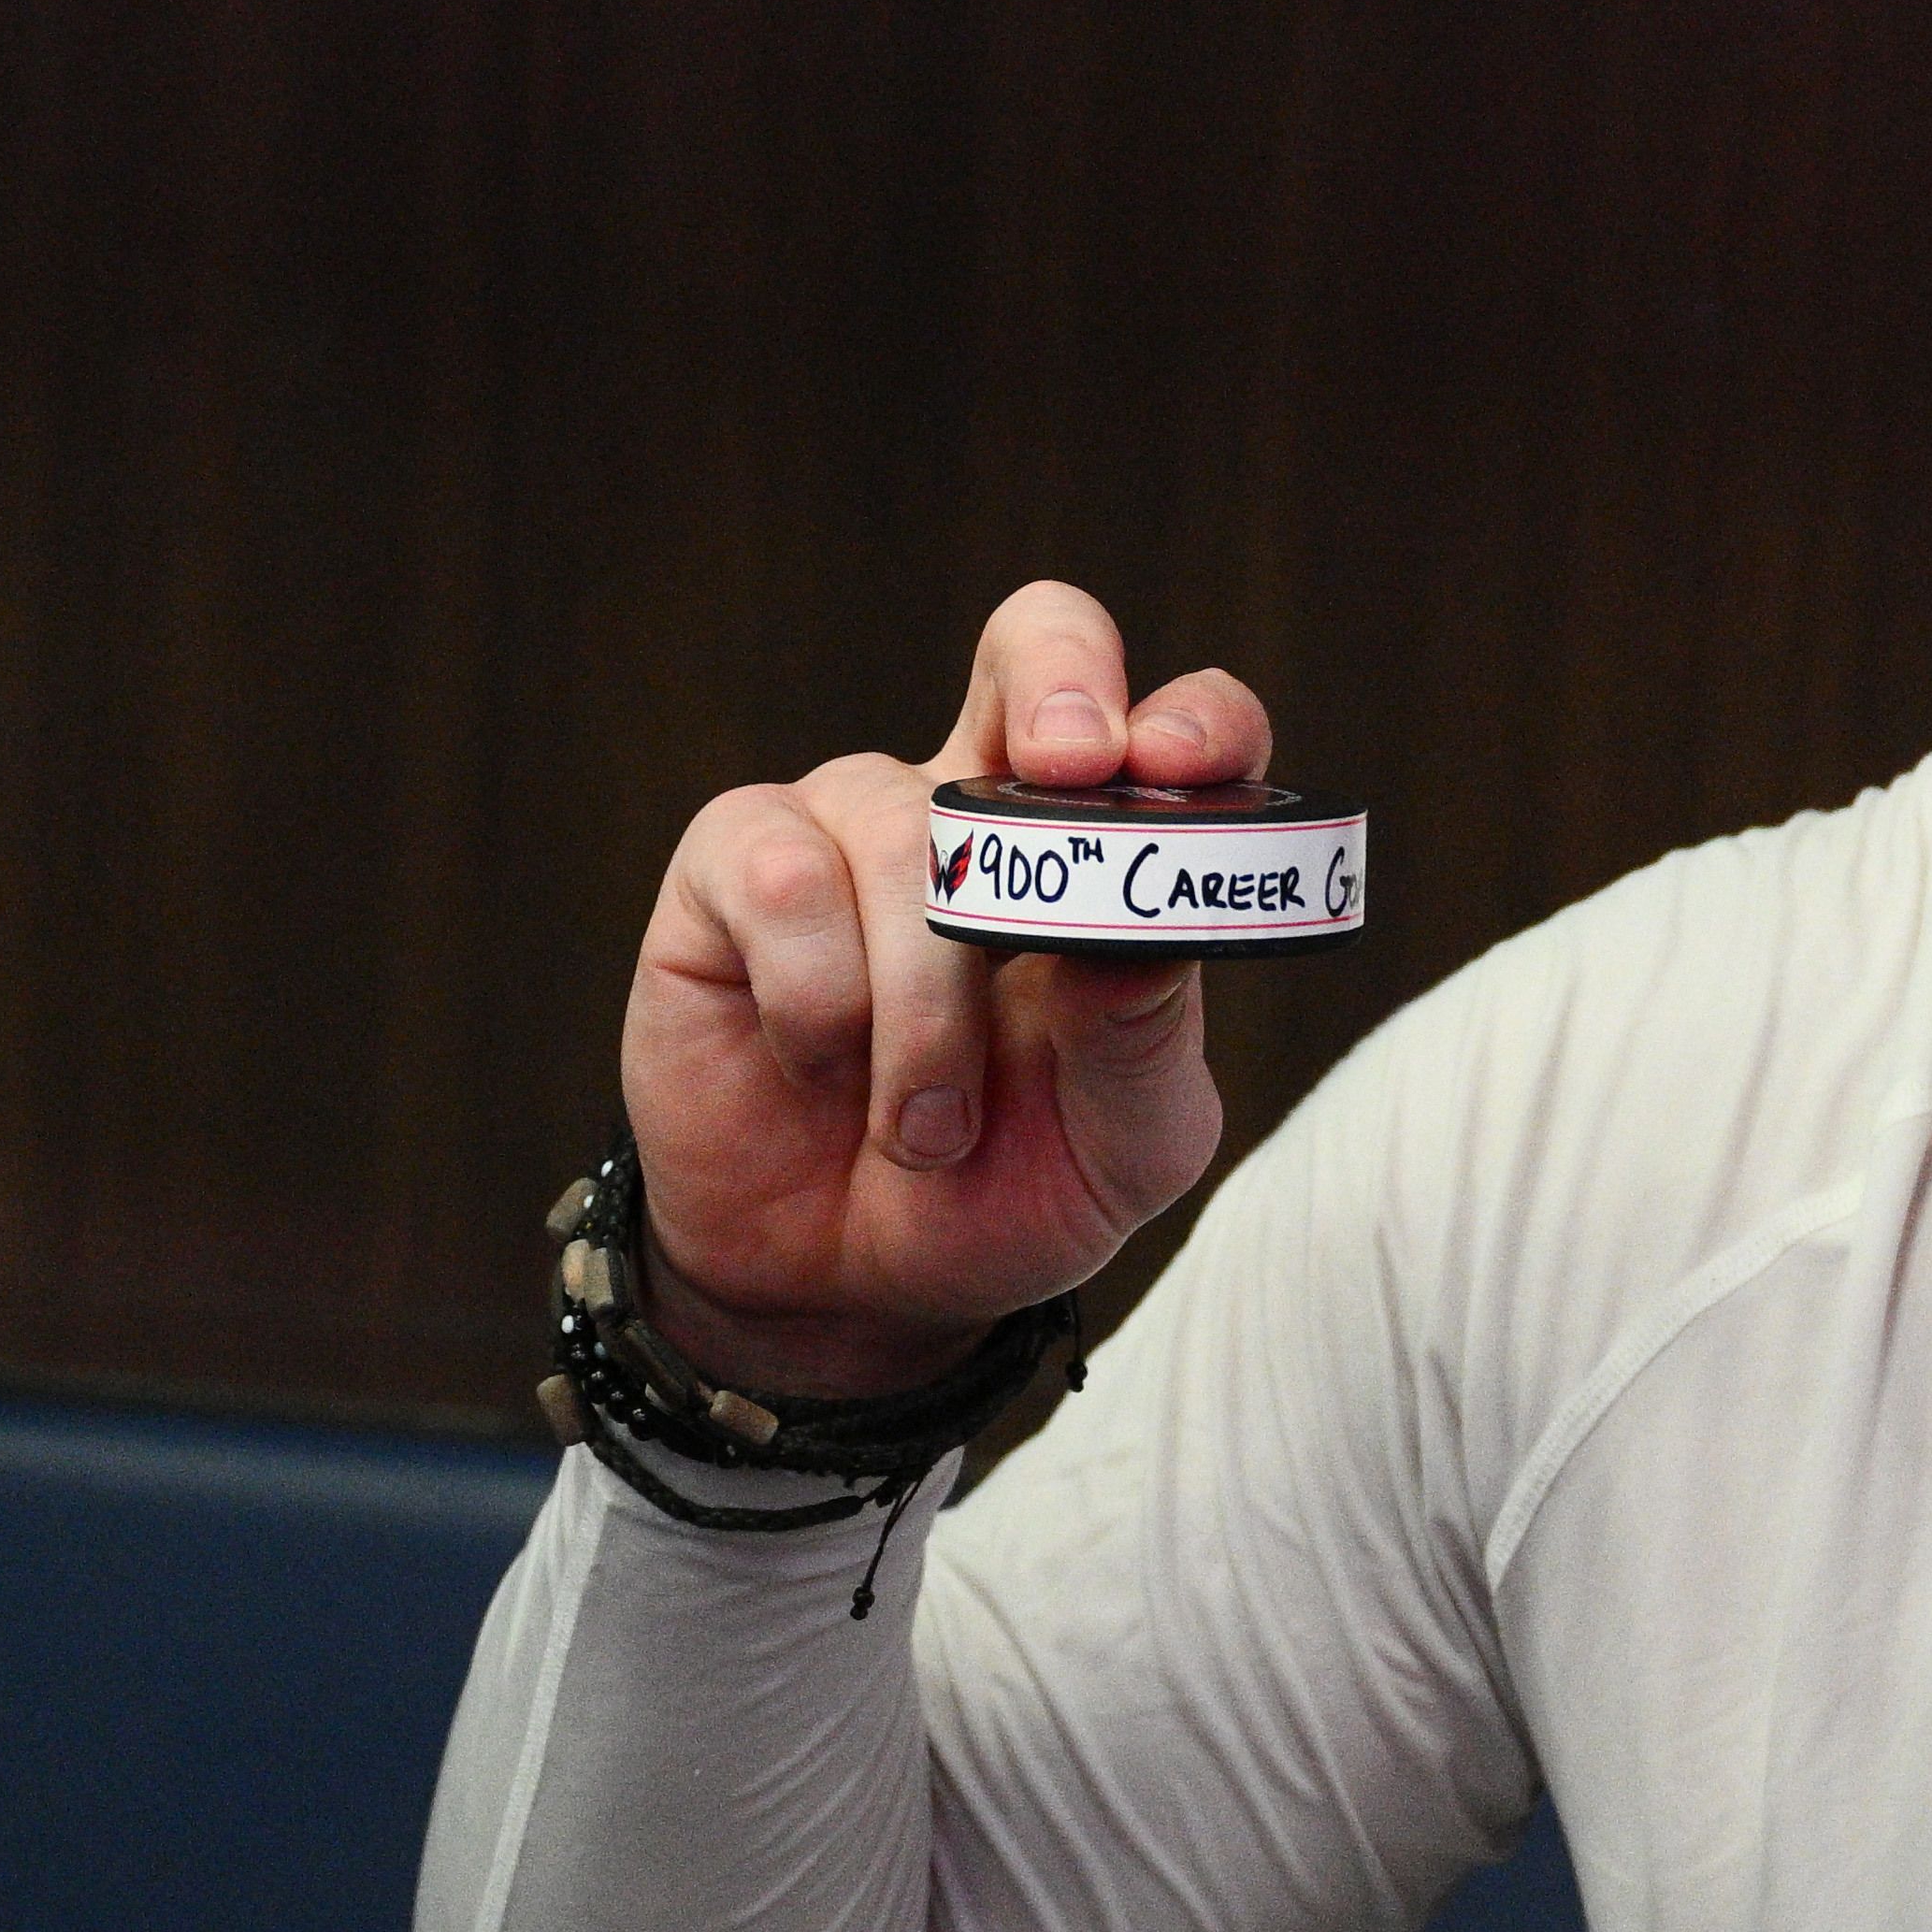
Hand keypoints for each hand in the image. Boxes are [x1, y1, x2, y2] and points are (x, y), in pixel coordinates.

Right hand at [619, 581, 1271, 1400]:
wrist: (849, 1288)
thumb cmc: (1009, 1192)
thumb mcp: (1125, 1148)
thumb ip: (1145, 1040)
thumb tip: (1141, 933)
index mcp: (1110, 862)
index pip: (1173, 732)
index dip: (1197, 722)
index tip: (1188, 770)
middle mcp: (985, 812)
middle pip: (1036, 643)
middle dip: (1061, 682)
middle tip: (1071, 770)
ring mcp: (855, 825)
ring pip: (907, 833)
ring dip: (926, 1009)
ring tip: (928, 1130)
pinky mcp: (734, 868)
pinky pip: (782, 877)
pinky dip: (818, 997)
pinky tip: (820, 1063)